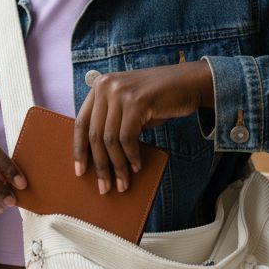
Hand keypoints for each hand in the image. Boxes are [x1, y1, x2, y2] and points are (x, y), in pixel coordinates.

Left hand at [74, 61, 213, 194]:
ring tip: (123, 183)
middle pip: (95, 134)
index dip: (79, 149)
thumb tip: (99, 159)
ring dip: (118, 166)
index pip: (81, 122)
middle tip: (104, 186)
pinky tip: (137, 166)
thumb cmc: (159, 100)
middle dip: (100, 165)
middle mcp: (106, 86)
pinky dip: (131, 156)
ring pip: (110, 139)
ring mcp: (120, 93)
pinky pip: (127, 137)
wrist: (189, 82)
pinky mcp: (136, 101)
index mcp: (99, 86)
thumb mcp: (129, 106)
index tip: (80, 171)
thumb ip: (112, 122)